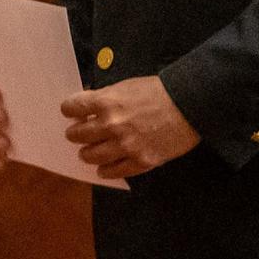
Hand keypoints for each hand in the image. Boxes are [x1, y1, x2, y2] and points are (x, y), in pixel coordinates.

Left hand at [60, 77, 200, 179]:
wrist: (189, 105)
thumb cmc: (159, 92)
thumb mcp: (126, 86)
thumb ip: (105, 97)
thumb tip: (88, 104)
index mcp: (106, 102)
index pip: (72, 108)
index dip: (69, 110)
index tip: (70, 113)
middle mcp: (111, 125)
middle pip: (77, 135)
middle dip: (75, 134)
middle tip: (77, 135)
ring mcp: (126, 145)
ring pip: (91, 156)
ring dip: (87, 154)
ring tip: (88, 153)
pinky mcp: (141, 161)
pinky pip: (115, 171)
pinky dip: (106, 171)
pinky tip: (103, 169)